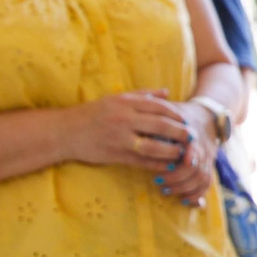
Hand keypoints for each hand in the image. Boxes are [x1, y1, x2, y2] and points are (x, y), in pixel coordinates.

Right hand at [64, 90, 188, 171]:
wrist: (66, 132)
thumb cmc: (93, 113)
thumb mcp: (116, 99)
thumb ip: (143, 95)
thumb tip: (167, 92)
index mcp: (126, 103)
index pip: (159, 107)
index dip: (176, 115)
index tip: (185, 120)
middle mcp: (124, 119)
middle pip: (161, 125)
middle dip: (180, 132)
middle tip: (191, 137)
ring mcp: (120, 138)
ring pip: (154, 145)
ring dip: (172, 150)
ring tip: (181, 152)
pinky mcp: (116, 154)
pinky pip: (142, 160)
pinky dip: (157, 163)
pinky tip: (167, 165)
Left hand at [151, 100, 219, 206]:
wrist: (206, 116)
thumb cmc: (180, 114)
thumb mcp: (169, 112)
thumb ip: (157, 119)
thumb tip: (141, 126)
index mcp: (193, 136)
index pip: (190, 156)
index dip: (176, 168)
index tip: (157, 174)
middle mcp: (204, 148)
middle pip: (196, 171)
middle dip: (176, 180)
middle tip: (158, 182)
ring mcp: (209, 158)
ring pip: (203, 179)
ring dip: (184, 187)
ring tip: (166, 190)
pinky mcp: (209, 166)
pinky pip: (207, 184)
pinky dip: (196, 194)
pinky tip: (183, 199)